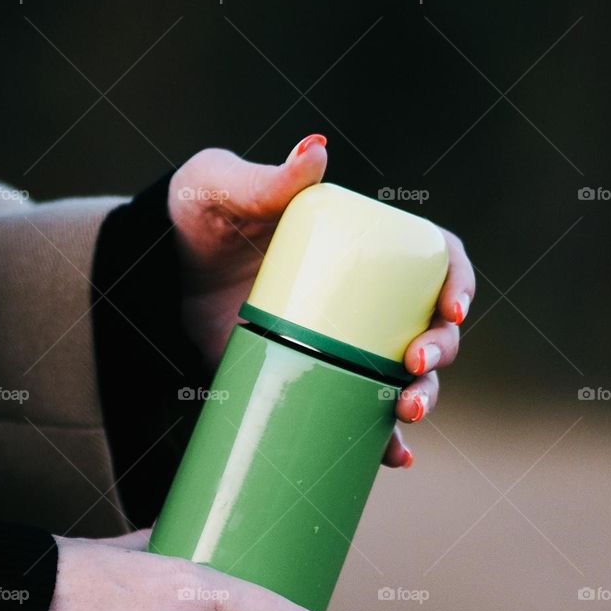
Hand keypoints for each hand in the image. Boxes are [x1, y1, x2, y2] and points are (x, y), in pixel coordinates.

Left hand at [169, 136, 474, 467]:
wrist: (152, 282)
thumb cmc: (193, 221)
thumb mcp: (221, 189)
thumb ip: (266, 179)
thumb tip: (316, 152)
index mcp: (360, 244)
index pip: (433, 258)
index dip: (457, 281)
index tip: (451, 308)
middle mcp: (363, 298)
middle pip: (429, 326)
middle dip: (440, 352)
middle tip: (415, 367)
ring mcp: (342, 344)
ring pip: (405, 377)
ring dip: (422, 399)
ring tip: (406, 416)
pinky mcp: (314, 382)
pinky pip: (361, 415)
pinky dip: (382, 441)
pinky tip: (394, 458)